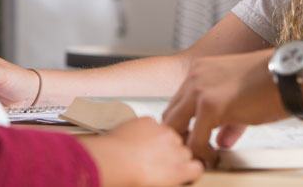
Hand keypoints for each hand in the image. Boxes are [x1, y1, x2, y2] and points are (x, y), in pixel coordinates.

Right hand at [78, 117, 202, 186]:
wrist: (113, 161)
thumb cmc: (106, 154)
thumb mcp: (116, 136)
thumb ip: (128, 137)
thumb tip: (128, 148)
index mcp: (149, 123)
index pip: (162, 132)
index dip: (158, 146)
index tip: (151, 155)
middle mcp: (165, 132)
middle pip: (177, 141)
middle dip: (170, 154)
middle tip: (158, 167)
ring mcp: (174, 148)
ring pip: (186, 154)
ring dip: (179, 163)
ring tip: (165, 174)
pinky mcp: (180, 166)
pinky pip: (196, 168)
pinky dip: (192, 174)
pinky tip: (185, 179)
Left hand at [162, 49, 285, 166]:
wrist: (290, 77)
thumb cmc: (273, 83)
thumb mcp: (240, 99)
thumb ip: (225, 120)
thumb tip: (220, 142)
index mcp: (200, 69)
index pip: (178, 103)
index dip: (183, 126)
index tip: (193, 141)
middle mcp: (195, 76)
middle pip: (170, 116)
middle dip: (179, 139)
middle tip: (193, 154)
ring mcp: (200, 90)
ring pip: (175, 129)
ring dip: (187, 148)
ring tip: (203, 159)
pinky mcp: (210, 106)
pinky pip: (195, 140)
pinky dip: (202, 154)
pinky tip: (214, 158)